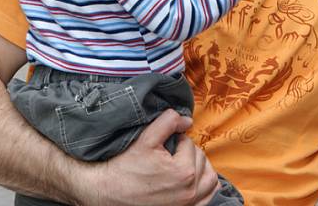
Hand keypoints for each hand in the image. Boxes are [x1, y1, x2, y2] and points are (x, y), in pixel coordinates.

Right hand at [84, 110, 219, 205]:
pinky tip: (192, 180)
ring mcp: (188, 204)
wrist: (109, 192)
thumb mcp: (146, 139)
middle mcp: (190, 191)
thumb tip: (188, 120)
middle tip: (169, 155)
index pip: (189, 143)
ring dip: (200, 167)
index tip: (162, 147)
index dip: (176, 140)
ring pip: (209, 178)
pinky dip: (204, 186)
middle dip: (187, 153)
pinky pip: (208, 196)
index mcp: (184, 171)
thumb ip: (169, 122)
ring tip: (182, 164)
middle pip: (200, 159)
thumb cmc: (126, 167)